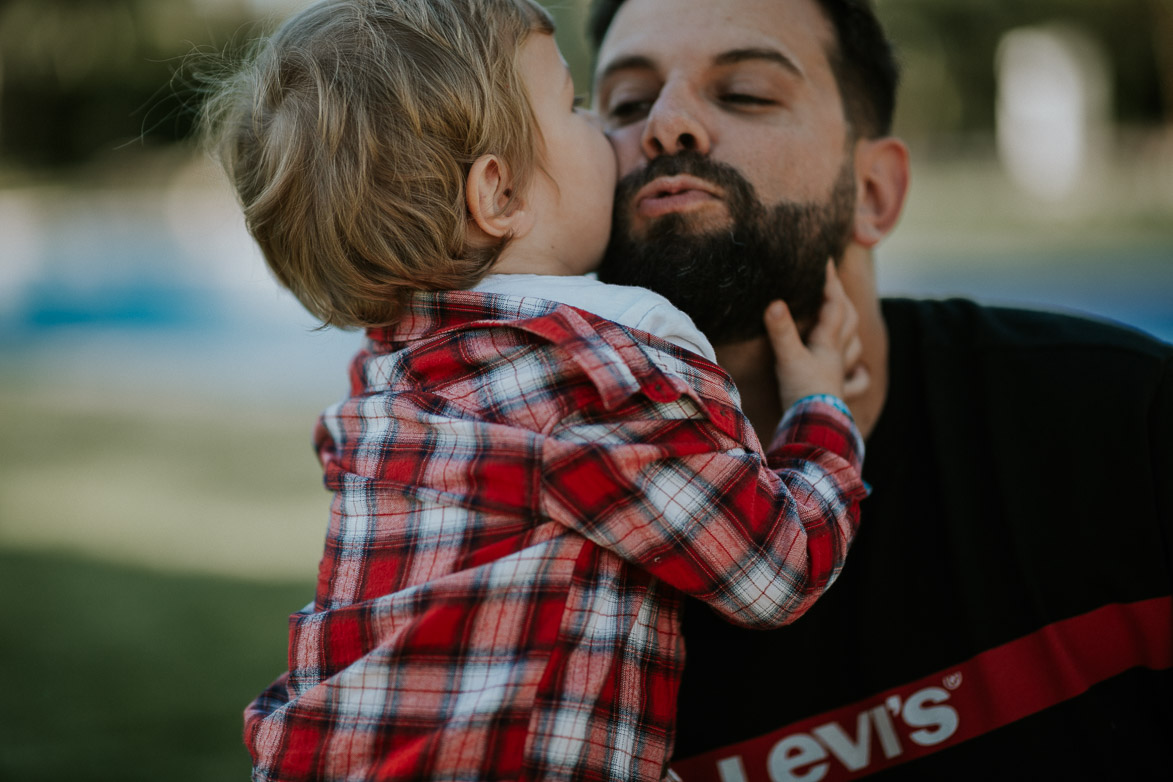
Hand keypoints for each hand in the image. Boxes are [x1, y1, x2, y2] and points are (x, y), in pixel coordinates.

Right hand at [764, 260, 869, 410]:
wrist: (815, 427)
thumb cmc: (802, 391)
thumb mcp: (788, 357)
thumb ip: (780, 330)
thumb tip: (775, 302)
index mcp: (827, 342)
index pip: (834, 304)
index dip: (830, 282)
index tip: (826, 260)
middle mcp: (838, 355)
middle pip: (848, 320)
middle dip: (841, 299)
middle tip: (832, 285)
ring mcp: (840, 374)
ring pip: (854, 346)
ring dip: (851, 330)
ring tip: (846, 320)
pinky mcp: (838, 394)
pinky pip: (857, 382)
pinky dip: (860, 374)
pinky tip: (859, 371)